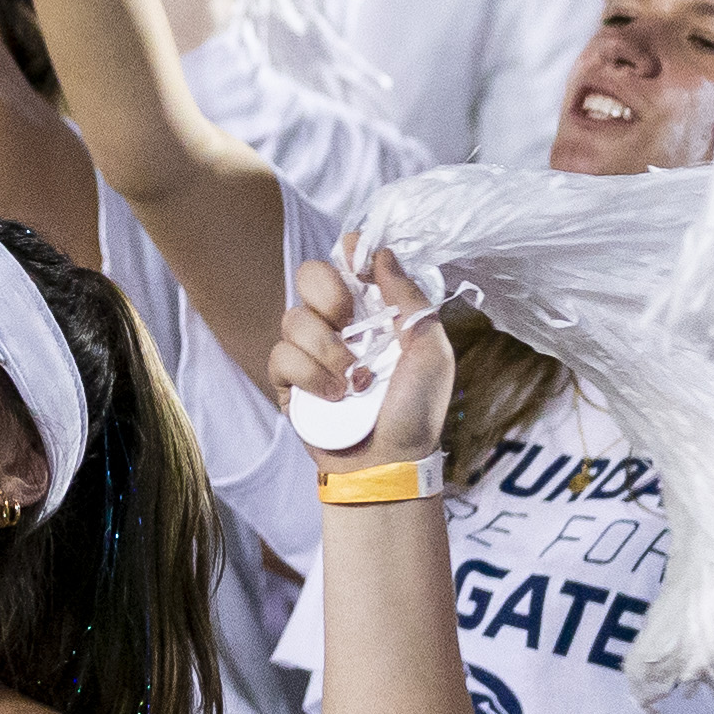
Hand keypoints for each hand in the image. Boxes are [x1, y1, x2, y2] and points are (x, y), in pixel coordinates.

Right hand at [268, 245, 453, 471]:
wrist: (391, 461)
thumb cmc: (417, 408)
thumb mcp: (431, 350)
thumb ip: (408, 299)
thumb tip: (382, 253)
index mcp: (372, 310)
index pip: (347, 261)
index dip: (348, 252)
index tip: (356, 258)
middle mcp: (337, 324)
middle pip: (308, 274)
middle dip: (329, 294)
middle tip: (351, 322)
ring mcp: (309, 351)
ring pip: (294, 318)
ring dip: (328, 350)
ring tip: (353, 381)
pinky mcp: (288, 381)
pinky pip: (281, 356)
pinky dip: (310, 375)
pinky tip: (333, 396)